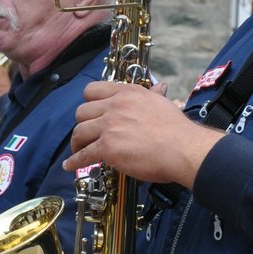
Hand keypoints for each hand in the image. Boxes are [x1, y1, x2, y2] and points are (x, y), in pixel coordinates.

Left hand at [64, 81, 223, 187]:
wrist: (183, 148)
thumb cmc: (177, 129)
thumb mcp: (164, 104)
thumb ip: (155, 95)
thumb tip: (160, 87)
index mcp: (127, 93)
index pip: (93, 90)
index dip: (89, 103)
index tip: (91, 114)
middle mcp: (115, 106)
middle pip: (82, 111)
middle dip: (82, 124)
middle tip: (86, 135)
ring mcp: (109, 126)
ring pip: (80, 132)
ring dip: (76, 143)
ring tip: (78, 151)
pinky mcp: (107, 147)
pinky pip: (84, 154)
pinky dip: (74, 161)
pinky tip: (69, 166)